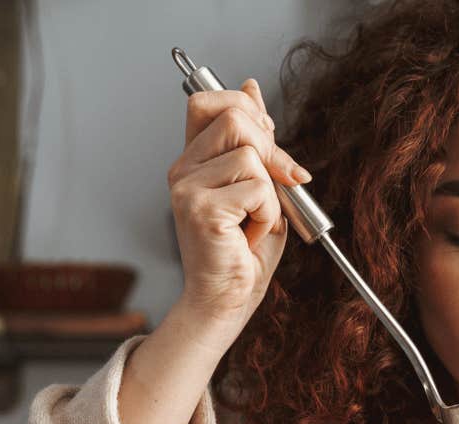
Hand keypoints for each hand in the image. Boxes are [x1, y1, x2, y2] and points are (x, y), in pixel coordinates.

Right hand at [166, 77, 310, 341]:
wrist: (227, 301)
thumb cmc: (243, 252)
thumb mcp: (259, 185)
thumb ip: (255, 140)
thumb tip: (251, 88)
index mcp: (192, 160)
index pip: (207, 101)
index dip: (245, 109)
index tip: (267, 139)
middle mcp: (182, 170)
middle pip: (234, 118)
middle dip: (270, 149)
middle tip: (276, 186)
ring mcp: (186, 189)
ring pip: (250, 155)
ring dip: (269, 193)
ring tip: (254, 221)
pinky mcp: (200, 209)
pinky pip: (257, 189)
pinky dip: (267, 214)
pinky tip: (249, 235)